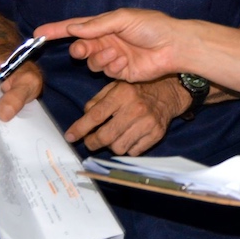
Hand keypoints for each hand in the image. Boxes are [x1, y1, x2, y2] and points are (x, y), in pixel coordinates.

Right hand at [36, 8, 180, 81]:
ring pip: (91, 62)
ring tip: (116, 54)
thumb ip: (98, 25)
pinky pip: (106, 72)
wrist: (174, 47)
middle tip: (83, 50)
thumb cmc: (153, 27)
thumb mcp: (124, 19)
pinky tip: (126, 62)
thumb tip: (73, 28)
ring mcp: (112, 57)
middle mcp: (106, 40)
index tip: (37, 34)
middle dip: (80, 50)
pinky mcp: (120, 72)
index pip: (76, 27)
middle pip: (81, 47)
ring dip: (100, 59)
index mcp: (106, 24)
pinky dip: (112, 67)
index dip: (56, 30)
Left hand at [64, 78, 189, 155]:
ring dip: (112, 145)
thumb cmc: (137, 89)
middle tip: (90, 141)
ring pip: (118, 147)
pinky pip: (133, 152)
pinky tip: (129, 136)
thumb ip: (98, 101)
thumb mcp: (116, 86)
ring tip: (114, 136)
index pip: (96, 115)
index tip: (70, 137)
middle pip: (105, 136)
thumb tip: (84, 118)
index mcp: (123, 93)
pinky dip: (128, 148)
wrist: (169, 92)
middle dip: (93, 142)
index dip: (80, 128)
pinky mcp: (156, 134)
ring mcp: (147, 123)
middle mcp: (135, 108)